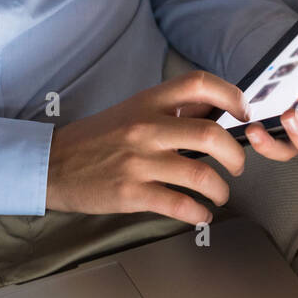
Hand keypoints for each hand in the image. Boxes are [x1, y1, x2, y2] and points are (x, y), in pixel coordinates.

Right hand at [46, 70, 248, 224]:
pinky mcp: (131, 193)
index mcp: (148, 102)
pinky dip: (199, 213)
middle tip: (237, 165)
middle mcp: (145, 127)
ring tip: (219, 193)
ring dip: (221, 189)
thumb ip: (172, 109)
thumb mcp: (133, 110)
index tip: (243, 113)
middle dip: (236, 154)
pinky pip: (180, 205)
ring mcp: (138, 162)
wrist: (54, 163)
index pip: (198, 83)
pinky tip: (200, 214)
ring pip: (201, 175)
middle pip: (210, 134)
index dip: (231, 95)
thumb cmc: (98, 137)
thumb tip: (217, 108)